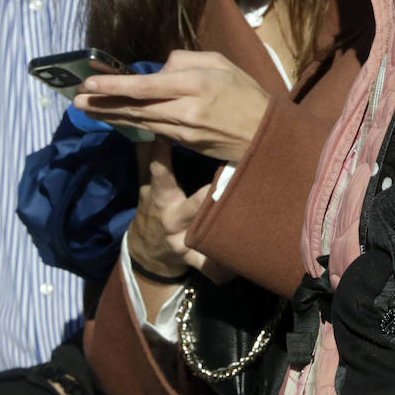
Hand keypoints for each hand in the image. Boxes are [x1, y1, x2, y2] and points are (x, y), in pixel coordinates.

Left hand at [73, 50, 268, 160]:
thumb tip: (158, 69)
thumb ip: (186, 60)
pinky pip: (153, 131)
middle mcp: (188, 109)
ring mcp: (185, 131)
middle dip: (103, 104)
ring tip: (87, 110)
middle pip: (136, 107)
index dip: (115, 86)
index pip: (147, 86)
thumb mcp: (221, 62)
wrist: (266, 133)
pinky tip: (116, 119)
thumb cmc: (246, 92)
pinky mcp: (186, 144)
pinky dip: (132, 124)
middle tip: (76, 100)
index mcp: (197, 84)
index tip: (90, 83)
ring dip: (111, 116)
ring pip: (140, 122)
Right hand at [128, 138, 229, 280]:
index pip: (160, 175)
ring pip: (202, 239)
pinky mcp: (194, 262)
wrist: (147, 252)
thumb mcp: (147, 186)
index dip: (161, 155)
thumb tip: (147, 126)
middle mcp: (172, 221)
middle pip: (189, 208)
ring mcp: (183, 244)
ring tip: (247, 220)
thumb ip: (148, 157)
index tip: (169, 136)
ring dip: (219, 233)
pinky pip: (209, 268)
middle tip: (224, 181)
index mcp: (161, 199)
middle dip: (204, 198)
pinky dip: (222, 268)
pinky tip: (236, 266)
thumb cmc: (153, 209)